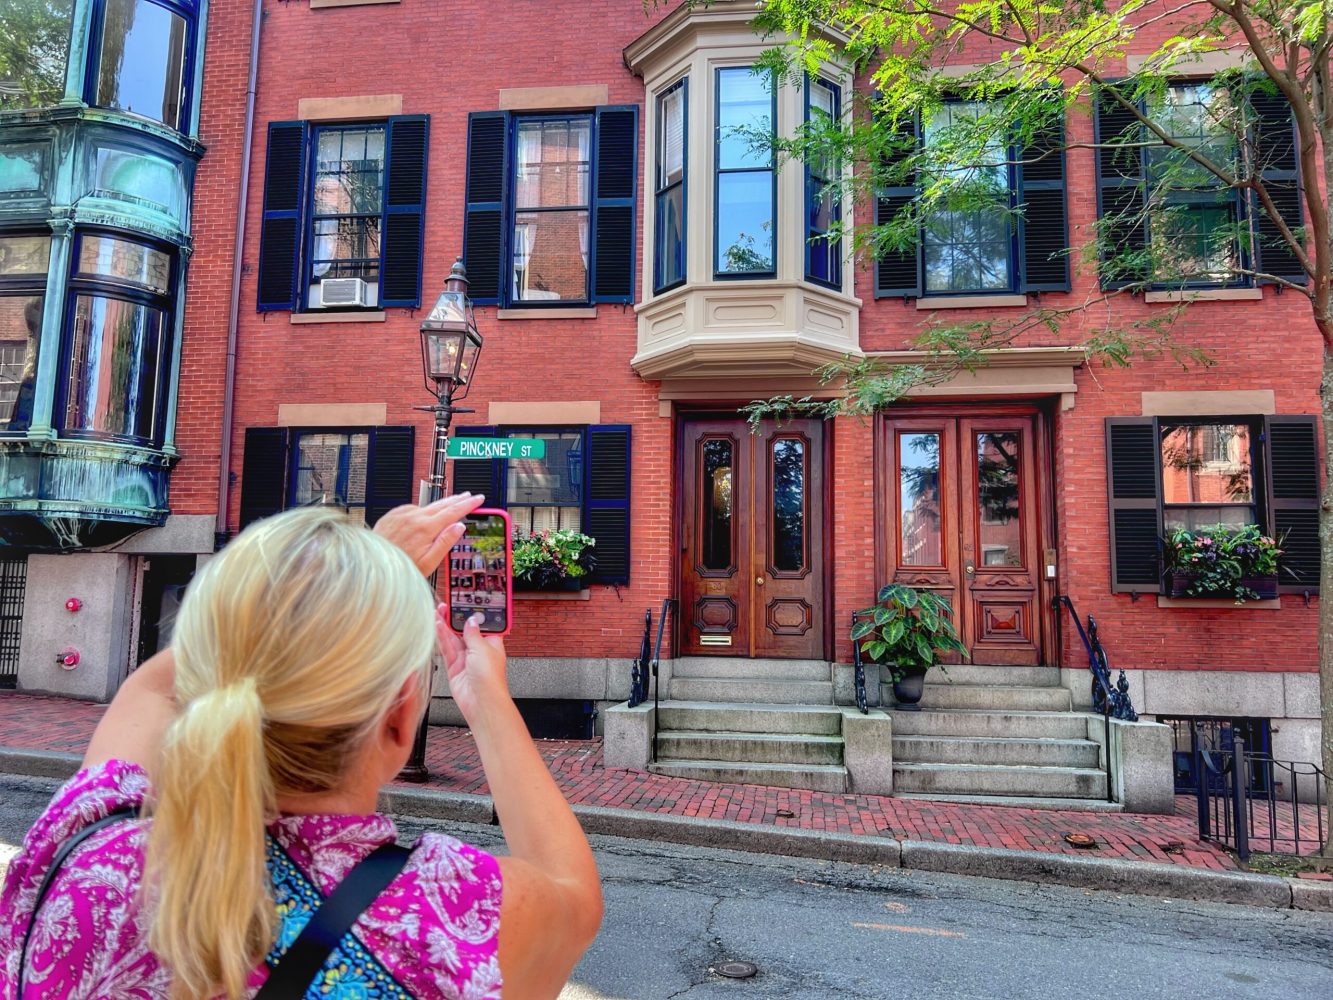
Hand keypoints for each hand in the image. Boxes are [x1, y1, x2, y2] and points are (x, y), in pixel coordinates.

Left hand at [373, 493, 485, 576]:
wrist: (374, 564)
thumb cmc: (401, 567)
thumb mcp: (429, 562)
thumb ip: (445, 542)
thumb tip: (459, 527)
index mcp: (426, 528)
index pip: (453, 512)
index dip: (468, 504)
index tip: (478, 499)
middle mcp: (414, 517)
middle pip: (442, 504)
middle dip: (458, 499)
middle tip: (469, 496)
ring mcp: (402, 515)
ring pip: (427, 506)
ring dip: (441, 504)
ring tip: (452, 502)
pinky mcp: (392, 515)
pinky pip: (412, 508)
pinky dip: (422, 509)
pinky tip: (425, 513)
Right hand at [436, 604, 509, 723]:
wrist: (481, 701)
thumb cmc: (490, 679)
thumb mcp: (483, 648)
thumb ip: (472, 633)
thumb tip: (470, 620)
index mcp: (492, 642)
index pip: (481, 623)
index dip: (473, 613)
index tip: (465, 602)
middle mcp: (478, 649)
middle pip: (464, 629)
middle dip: (456, 618)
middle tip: (446, 605)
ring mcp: (465, 658)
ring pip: (453, 637)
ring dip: (446, 625)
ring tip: (438, 611)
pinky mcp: (454, 666)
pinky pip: (447, 648)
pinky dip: (441, 637)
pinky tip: (437, 625)